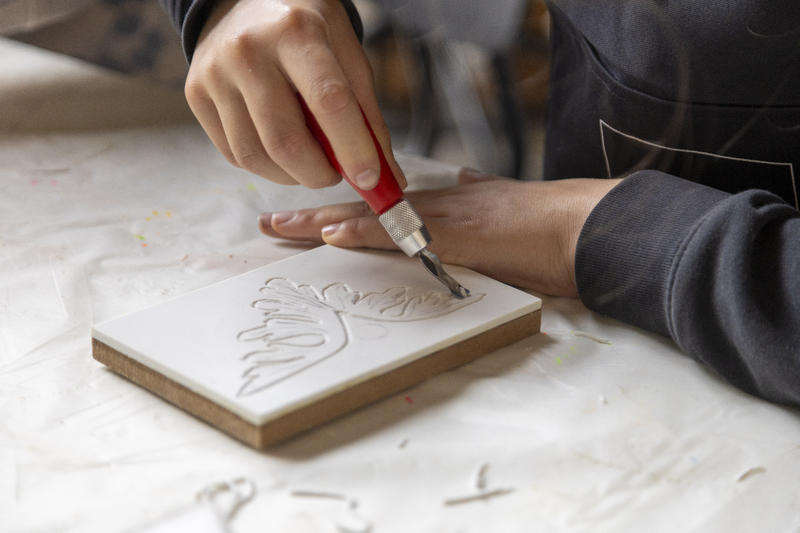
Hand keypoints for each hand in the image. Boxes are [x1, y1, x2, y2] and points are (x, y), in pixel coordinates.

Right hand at [185, 0, 405, 189]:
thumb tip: (386, 179)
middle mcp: (248, 51)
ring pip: (256, 156)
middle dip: (319, 174)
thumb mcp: (346, 53)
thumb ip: (367, 115)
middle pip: (285, 141)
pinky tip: (280, 150)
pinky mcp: (195, 95)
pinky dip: (267, 167)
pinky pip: (235, 155)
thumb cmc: (305, 31)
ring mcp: (215, 74)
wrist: (241, 0)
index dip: (353, 149)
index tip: (371, 180)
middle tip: (336, 174)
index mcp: (295, 32)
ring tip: (311, 163)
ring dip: (293, 176)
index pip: (329, 101)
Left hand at [258, 170, 621, 296]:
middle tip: (272, 223)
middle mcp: (436, 205)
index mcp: (444, 204)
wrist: (580, 224)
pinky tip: (333, 234)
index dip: (342, 210)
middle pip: (364, 208)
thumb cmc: (547, 222)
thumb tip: (467, 179)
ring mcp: (443, 218)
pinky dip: (365, 234)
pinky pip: (401, 235)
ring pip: (372, 217)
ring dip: (323, 223)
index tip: (309, 218)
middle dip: (314, 217)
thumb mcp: (504, 203)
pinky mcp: (455, 235)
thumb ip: (480, 192)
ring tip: (282, 229)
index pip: (381, 206)